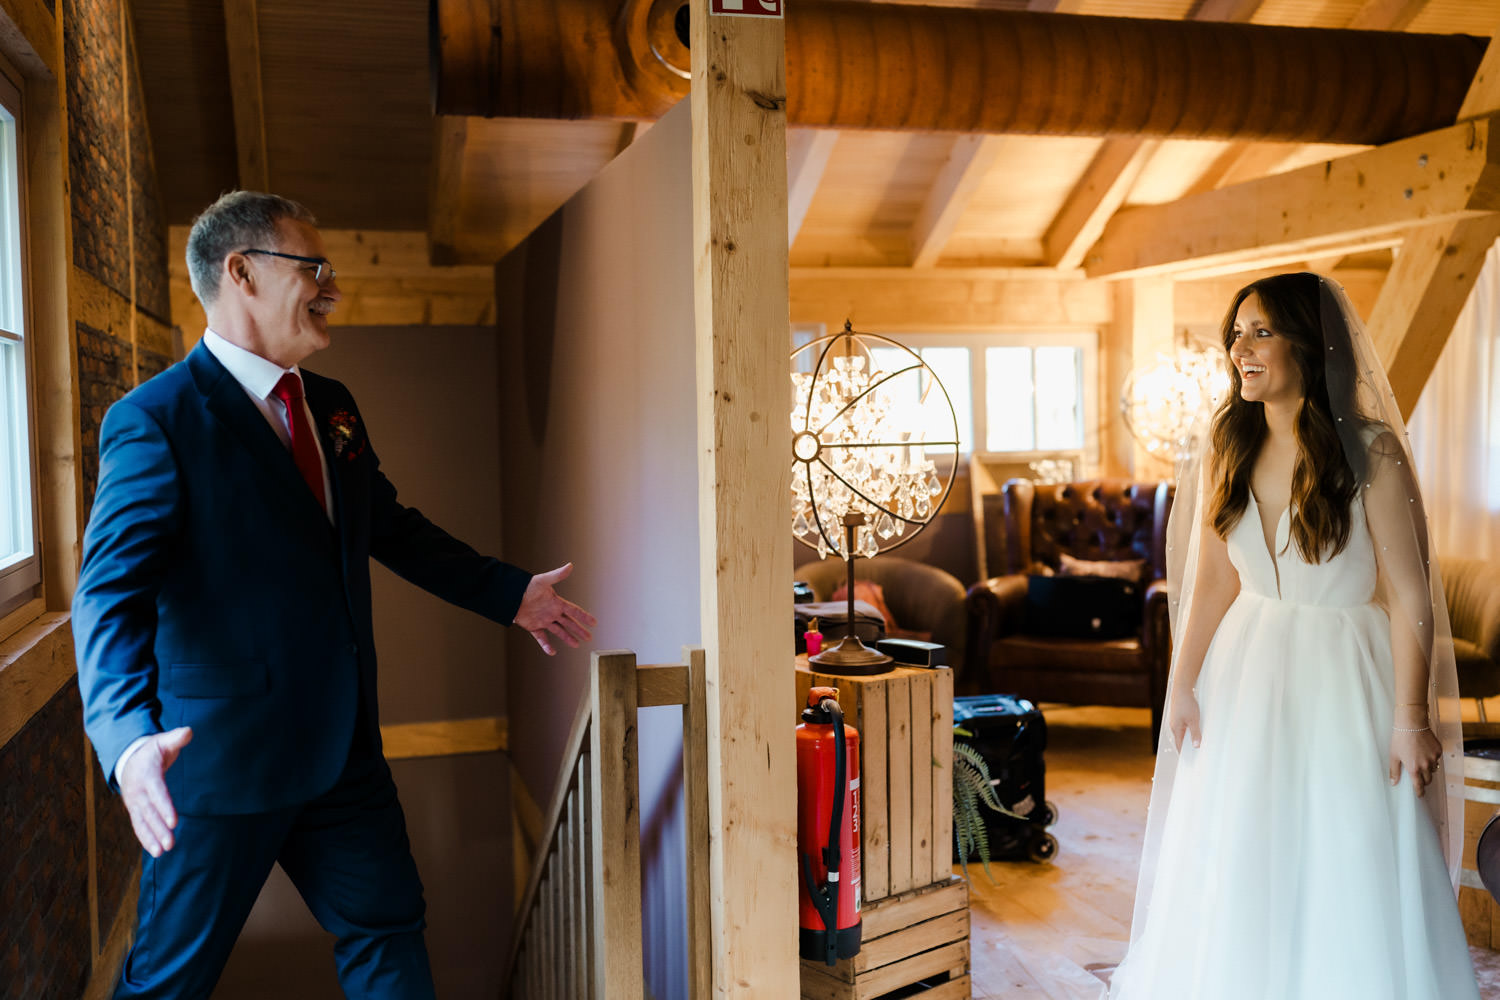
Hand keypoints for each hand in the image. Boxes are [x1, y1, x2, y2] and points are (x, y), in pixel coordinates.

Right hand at [119, 727, 192, 856]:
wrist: (128, 759)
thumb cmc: (151, 751)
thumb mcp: (162, 741)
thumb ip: (176, 738)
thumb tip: (189, 732)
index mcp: (147, 775)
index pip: (157, 793)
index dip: (165, 807)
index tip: (174, 822)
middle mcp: (138, 791)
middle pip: (149, 812)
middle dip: (159, 829)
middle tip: (170, 843)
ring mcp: (134, 802)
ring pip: (142, 822)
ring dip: (151, 838)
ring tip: (161, 852)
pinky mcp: (134, 809)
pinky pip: (138, 825)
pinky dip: (145, 838)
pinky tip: (155, 851)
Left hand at [513, 563, 597, 655]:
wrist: (511, 595)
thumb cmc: (527, 586)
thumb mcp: (543, 581)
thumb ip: (557, 575)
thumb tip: (570, 566)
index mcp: (556, 602)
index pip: (574, 611)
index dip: (584, 616)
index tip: (594, 622)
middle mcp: (552, 612)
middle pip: (569, 623)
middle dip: (579, 630)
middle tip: (589, 637)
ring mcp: (543, 620)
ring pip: (559, 631)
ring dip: (567, 638)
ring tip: (576, 645)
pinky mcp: (533, 627)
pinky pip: (542, 638)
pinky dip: (546, 645)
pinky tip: (552, 652)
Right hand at [1167, 688, 1201, 752]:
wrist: (1181, 689)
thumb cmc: (1186, 703)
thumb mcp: (1194, 720)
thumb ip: (1195, 733)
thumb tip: (1196, 746)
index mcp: (1176, 729)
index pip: (1179, 746)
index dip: (1184, 754)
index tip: (1190, 761)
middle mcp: (1174, 726)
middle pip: (1181, 740)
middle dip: (1188, 747)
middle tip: (1196, 753)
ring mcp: (1176, 721)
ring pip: (1183, 733)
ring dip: (1189, 738)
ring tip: (1198, 742)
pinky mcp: (1179, 716)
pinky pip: (1184, 726)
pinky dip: (1189, 731)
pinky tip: (1195, 729)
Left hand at [1389, 726, 1442, 797]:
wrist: (1411, 724)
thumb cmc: (1400, 739)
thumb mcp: (1394, 756)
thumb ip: (1394, 771)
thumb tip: (1393, 783)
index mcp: (1413, 768)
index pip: (1419, 785)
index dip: (1420, 792)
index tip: (1420, 795)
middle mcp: (1425, 766)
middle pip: (1428, 780)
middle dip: (1424, 781)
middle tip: (1419, 778)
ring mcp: (1433, 758)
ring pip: (1433, 770)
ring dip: (1428, 769)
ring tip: (1420, 762)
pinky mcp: (1439, 751)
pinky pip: (1437, 759)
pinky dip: (1432, 759)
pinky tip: (1425, 752)